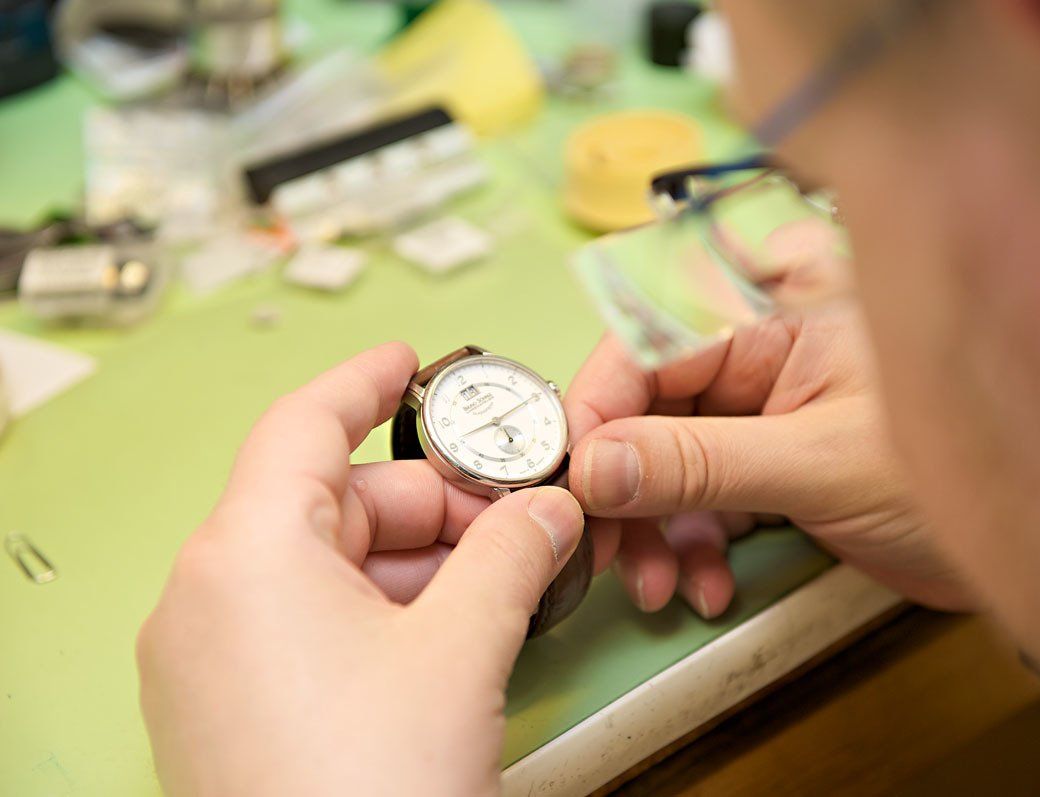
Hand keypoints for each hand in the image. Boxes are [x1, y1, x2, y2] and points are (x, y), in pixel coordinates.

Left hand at [137, 343, 584, 795]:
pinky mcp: (227, 706)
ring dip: (418, 563)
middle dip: (433, 502)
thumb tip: (550, 509)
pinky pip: (306, 621)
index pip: (303, 424)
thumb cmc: (372, 785)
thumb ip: (514, 553)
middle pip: (331, 501)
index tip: (413, 360)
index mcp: (245, 552)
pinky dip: (380, 609)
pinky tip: (450, 631)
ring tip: (501, 579)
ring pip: (326, 565)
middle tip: (515, 511)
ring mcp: (208, 656)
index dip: (367, 381)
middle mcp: (207, 594)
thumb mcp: (465, 646)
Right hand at [566, 308, 974, 617]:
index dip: (599, 403)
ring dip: (653, 525)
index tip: (570, 471)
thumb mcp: (818, 464)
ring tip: (662, 581)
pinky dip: (690, 539)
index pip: (650, 332)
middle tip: (605, 546)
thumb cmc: (964, 468)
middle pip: (647, 399)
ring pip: (664, 451)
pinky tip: (704, 578)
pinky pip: (698, 488)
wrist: (1035, 545)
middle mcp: (764, 337)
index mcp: (780, 299)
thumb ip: (700, 463)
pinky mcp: (767, 451)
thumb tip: (598, 463)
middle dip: (623, 483)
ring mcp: (764, 398)